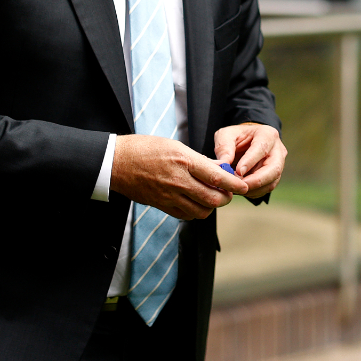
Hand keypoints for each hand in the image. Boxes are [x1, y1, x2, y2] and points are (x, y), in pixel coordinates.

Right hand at [112, 134, 247, 219]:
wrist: (116, 163)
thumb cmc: (145, 148)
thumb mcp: (175, 145)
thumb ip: (199, 160)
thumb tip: (219, 168)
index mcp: (184, 161)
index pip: (216, 177)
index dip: (233, 184)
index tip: (244, 186)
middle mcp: (178, 181)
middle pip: (212, 199)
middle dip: (226, 198)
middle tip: (229, 192)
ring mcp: (169, 196)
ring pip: (201, 211)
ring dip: (211, 206)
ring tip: (213, 196)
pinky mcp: (161, 206)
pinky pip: (185, 215)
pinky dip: (196, 211)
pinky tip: (196, 202)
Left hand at [214, 124, 285, 197]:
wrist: (245, 142)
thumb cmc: (236, 137)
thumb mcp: (226, 135)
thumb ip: (224, 147)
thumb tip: (224, 164)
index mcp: (267, 134)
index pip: (262, 148)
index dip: (251, 161)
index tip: (238, 171)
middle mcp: (277, 150)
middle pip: (274, 169)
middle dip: (256, 180)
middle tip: (239, 186)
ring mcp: (278, 165)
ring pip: (272, 182)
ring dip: (253, 189)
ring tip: (236, 188)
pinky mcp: (274, 177)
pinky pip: (267, 189)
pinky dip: (253, 192)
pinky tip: (240, 190)